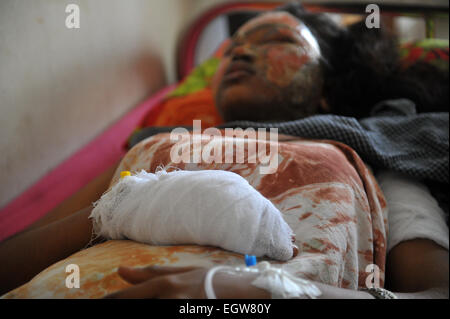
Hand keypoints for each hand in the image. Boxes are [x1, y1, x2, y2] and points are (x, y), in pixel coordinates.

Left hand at [104, 265, 269, 298]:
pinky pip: (158, 317)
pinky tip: (158, 302)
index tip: (99, 302)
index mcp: (164, 285)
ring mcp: (177, 311)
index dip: (108, 302)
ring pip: (144, 312)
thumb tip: (120, 270)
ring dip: (139, 307)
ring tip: (147, 298)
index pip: (124, 297)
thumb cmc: (211, 279)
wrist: (243, 294)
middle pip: (132, 307)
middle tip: (110, 302)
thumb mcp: (183, 272)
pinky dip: (155, 309)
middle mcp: (166, 300)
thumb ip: (151, 273)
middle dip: (122, 304)